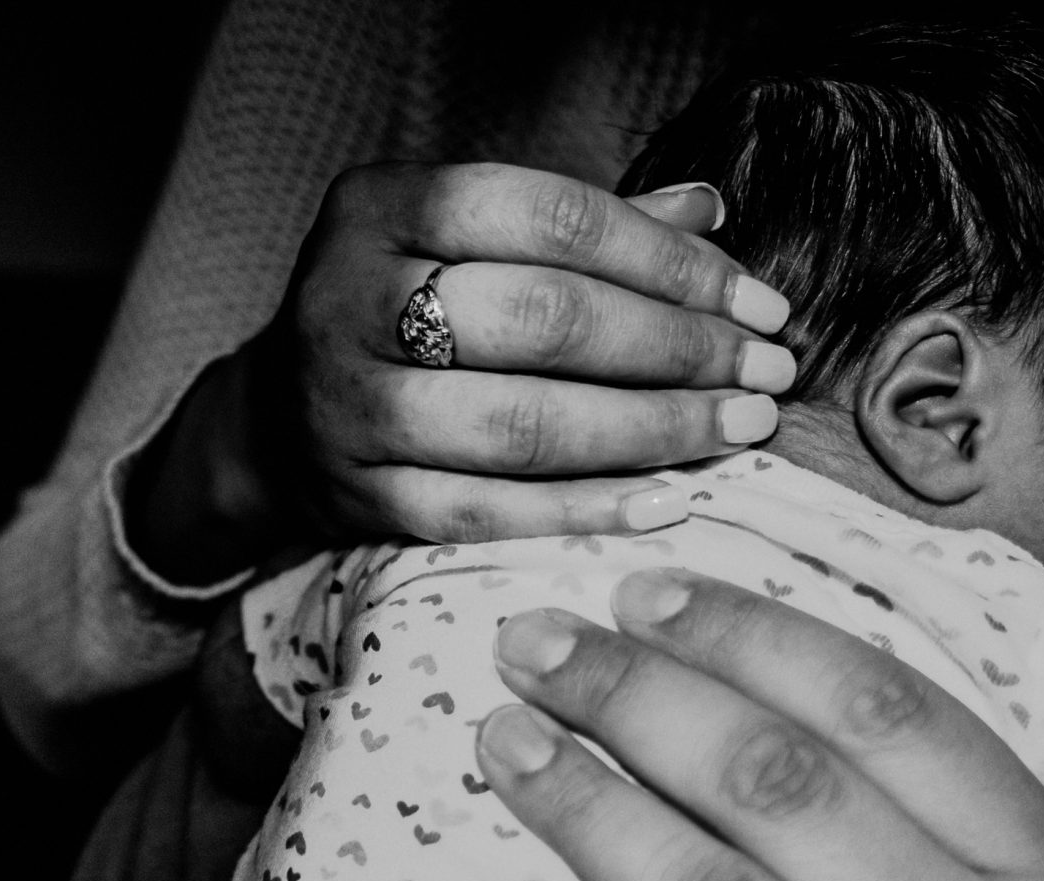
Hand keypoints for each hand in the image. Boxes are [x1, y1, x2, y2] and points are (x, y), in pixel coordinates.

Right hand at [125, 167, 797, 585]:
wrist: (275, 422)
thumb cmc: (402, 316)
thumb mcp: (466, 243)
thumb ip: (580, 230)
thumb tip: (711, 210)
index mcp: (382, 207)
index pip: (550, 219)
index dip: (669, 261)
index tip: (760, 302)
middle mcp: (350, 299)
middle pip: (542, 320)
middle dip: (676, 349)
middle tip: (767, 374)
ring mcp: (350, 406)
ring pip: (521, 424)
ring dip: (650, 431)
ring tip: (739, 430)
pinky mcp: (361, 498)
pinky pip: (492, 510)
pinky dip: (588, 509)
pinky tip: (670, 500)